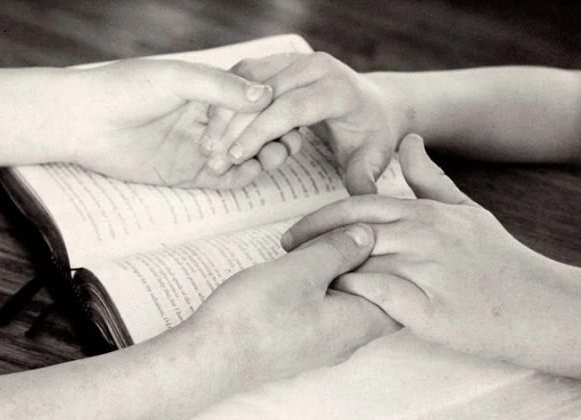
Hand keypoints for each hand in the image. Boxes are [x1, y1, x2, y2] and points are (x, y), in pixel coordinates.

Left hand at [59, 59, 273, 187]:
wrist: (83, 121)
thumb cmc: (125, 88)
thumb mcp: (177, 78)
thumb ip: (221, 88)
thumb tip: (265, 95)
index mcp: (207, 92)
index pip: (252, 102)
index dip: (273, 110)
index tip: (290, 114)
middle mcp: (208, 120)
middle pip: (254, 131)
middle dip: (274, 135)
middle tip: (289, 141)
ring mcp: (200, 148)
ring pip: (244, 156)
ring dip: (263, 156)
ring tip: (274, 155)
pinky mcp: (188, 173)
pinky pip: (224, 179)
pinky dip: (243, 176)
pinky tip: (253, 170)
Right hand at [188, 223, 399, 384]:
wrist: (210, 356)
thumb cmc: (256, 315)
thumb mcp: (302, 270)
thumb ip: (340, 250)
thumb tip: (368, 236)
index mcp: (356, 324)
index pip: (401, 296)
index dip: (395, 262)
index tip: (378, 234)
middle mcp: (345, 341)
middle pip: (374, 298)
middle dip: (366, 265)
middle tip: (348, 235)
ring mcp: (321, 346)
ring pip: (348, 305)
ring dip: (340, 276)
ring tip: (321, 248)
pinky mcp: (299, 344)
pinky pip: (325, 314)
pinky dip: (323, 289)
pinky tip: (302, 271)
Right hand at [200, 52, 407, 194]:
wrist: (373, 104)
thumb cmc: (371, 134)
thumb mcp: (373, 157)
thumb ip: (364, 177)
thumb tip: (363, 198)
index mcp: (337, 88)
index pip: (290, 108)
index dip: (259, 133)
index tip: (235, 157)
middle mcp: (315, 67)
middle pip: (263, 94)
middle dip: (234, 126)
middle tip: (212, 156)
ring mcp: (296, 60)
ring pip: (248, 80)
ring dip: (224, 111)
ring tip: (207, 144)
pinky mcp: (281, 61)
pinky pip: (245, 74)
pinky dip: (227, 98)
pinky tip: (214, 126)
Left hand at [281, 134, 580, 371]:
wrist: (533, 303)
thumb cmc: (494, 257)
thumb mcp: (463, 209)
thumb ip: (429, 177)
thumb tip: (409, 140)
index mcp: (421, 212)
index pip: (355, 208)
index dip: (317, 220)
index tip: (292, 235)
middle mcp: (420, 235)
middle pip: (347, 234)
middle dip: (309, 245)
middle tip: (283, 258)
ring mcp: (424, 269)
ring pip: (356, 263)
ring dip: (324, 273)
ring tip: (297, 286)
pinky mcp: (427, 307)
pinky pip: (376, 297)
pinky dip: (350, 297)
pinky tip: (332, 305)